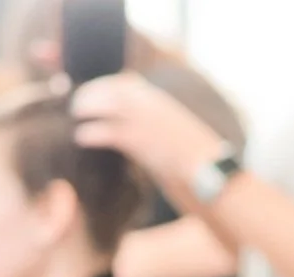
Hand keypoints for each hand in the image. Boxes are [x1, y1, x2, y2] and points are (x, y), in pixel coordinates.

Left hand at [70, 73, 222, 194]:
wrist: (216, 177)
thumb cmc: (203, 166)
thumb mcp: (181, 139)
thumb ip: (161, 130)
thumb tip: (146, 137)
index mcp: (163, 104)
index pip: (127, 83)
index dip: (107, 86)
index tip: (95, 94)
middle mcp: (153, 106)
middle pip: (112, 88)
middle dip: (91, 94)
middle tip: (78, 105)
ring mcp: (147, 122)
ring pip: (106, 104)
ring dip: (88, 109)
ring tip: (77, 119)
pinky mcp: (141, 142)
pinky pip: (108, 131)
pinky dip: (92, 132)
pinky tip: (82, 138)